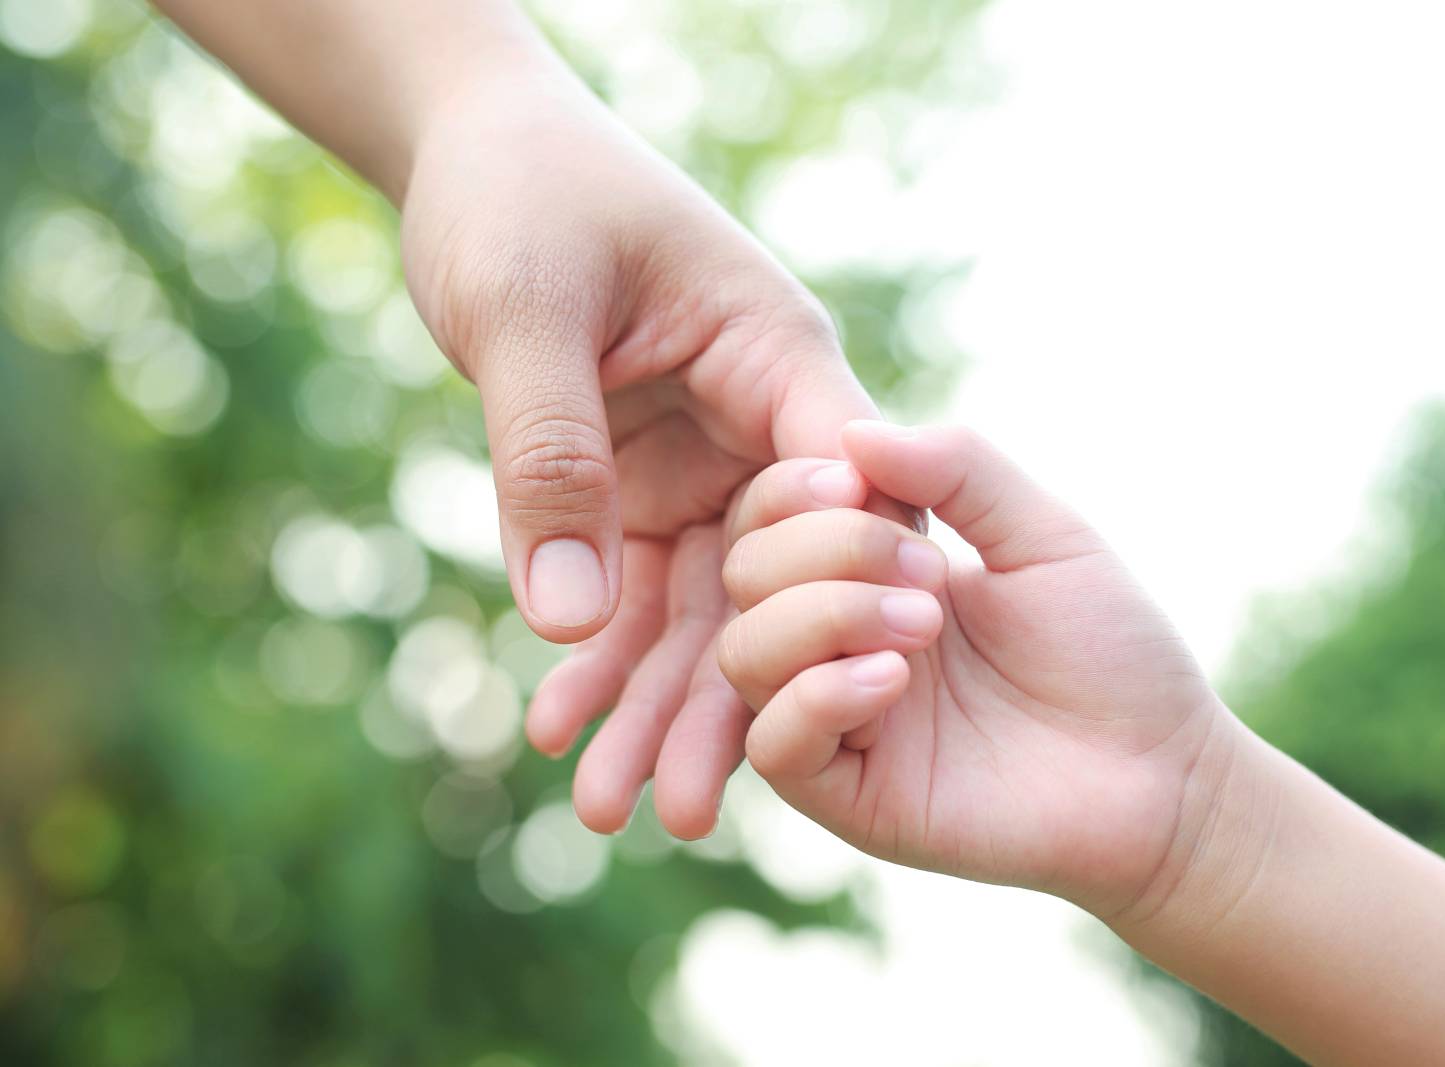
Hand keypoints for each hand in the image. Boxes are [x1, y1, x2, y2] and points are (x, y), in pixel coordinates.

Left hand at [400, 55, 877, 836]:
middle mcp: (755, 423)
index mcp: (775, 357)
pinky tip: (559, 726)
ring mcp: (700, 461)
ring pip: (696, 603)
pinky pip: (626, 584)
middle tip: (687, 813)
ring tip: (608, 809)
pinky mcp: (638, 484)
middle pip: (766, 579)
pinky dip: (595, 653)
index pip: (843, 489)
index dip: (841, 600)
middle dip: (725, 697)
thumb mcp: (525, 315)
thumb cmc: (519, 199)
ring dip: (652, 704)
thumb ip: (554, 460)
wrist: (472, 159)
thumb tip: (576, 623)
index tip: (826, 712)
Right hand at [717, 422, 1239, 917]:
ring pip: (744, 654)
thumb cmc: (1109, 649)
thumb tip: (854, 434)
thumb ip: (959, 471)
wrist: (1163, 772)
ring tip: (923, 624)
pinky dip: (819, 696)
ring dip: (822, 616)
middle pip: (747, 574)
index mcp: (867, 573)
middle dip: (826, 550)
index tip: (869, 484)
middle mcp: (835, 643)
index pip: (770, 515)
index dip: (798, 489)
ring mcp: (837, 719)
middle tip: (932, 574)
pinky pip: (776, 744)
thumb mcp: (1044, 532)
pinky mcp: (849, 797)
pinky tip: (894, 679)